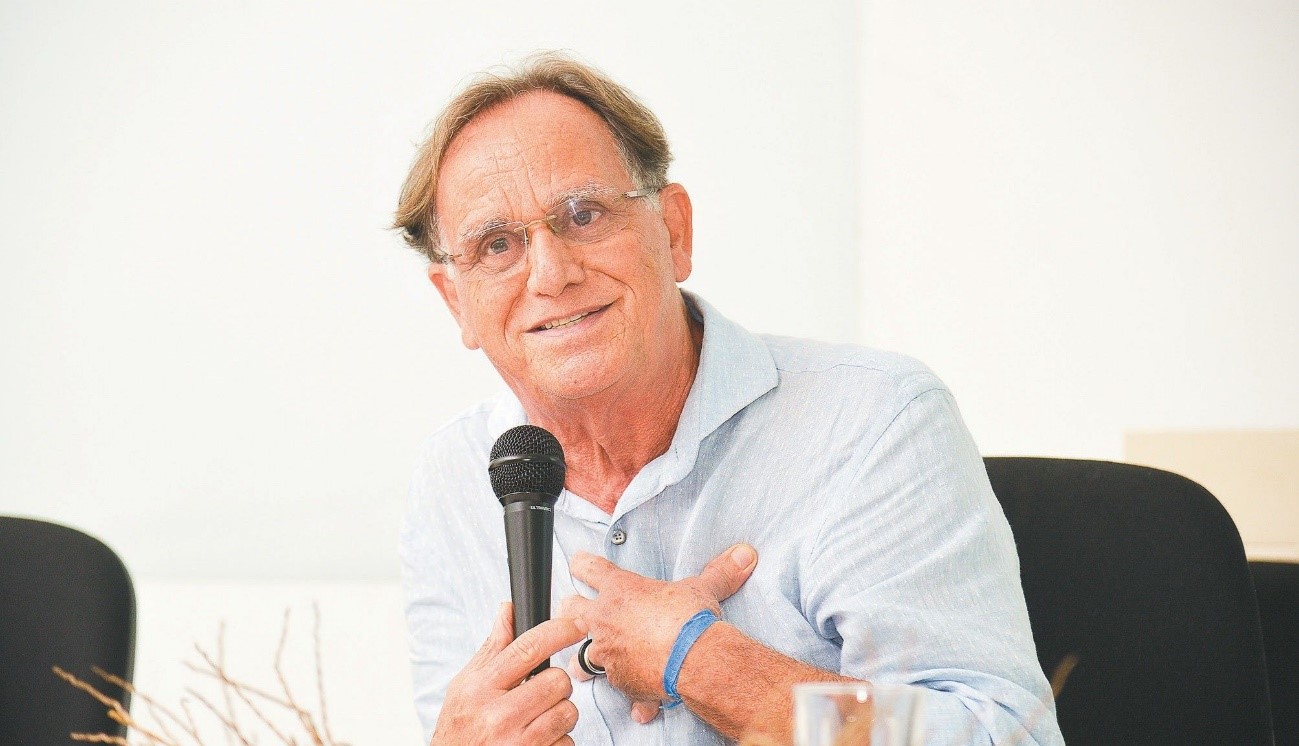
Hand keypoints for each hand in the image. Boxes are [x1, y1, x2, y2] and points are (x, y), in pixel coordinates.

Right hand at [431, 603, 585, 745]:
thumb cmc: (460, 728)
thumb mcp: (465, 686)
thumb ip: (492, 649)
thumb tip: (508, 610)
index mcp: (481, 689)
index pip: (528, 649)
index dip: (559, 631)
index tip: (577, 625)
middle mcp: (499, 716)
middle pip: (557, 681)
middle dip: (555, 685)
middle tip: (539, 694)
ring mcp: (519, 743)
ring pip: (568, 712)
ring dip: (559, 714)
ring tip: (536, 720)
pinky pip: (567, 742)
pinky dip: (557, 741)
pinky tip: (536, 741)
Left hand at [561, 543, 757, 722]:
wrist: (691, 659)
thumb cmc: (689, 618)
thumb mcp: (703, 589)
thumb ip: (719, 572)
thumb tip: (745, 553)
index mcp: (620, 590)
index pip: (590, 569)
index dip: (583, 564)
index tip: (580, 564)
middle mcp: (606, 620)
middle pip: (570, 610)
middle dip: (571, 611)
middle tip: (577, 612)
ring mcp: (608, 653)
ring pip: (581, 657)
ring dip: (587, 660)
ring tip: (594, 664)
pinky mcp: (620, 681)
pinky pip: (621, 690)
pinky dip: (632, 696)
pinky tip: (643, 705)